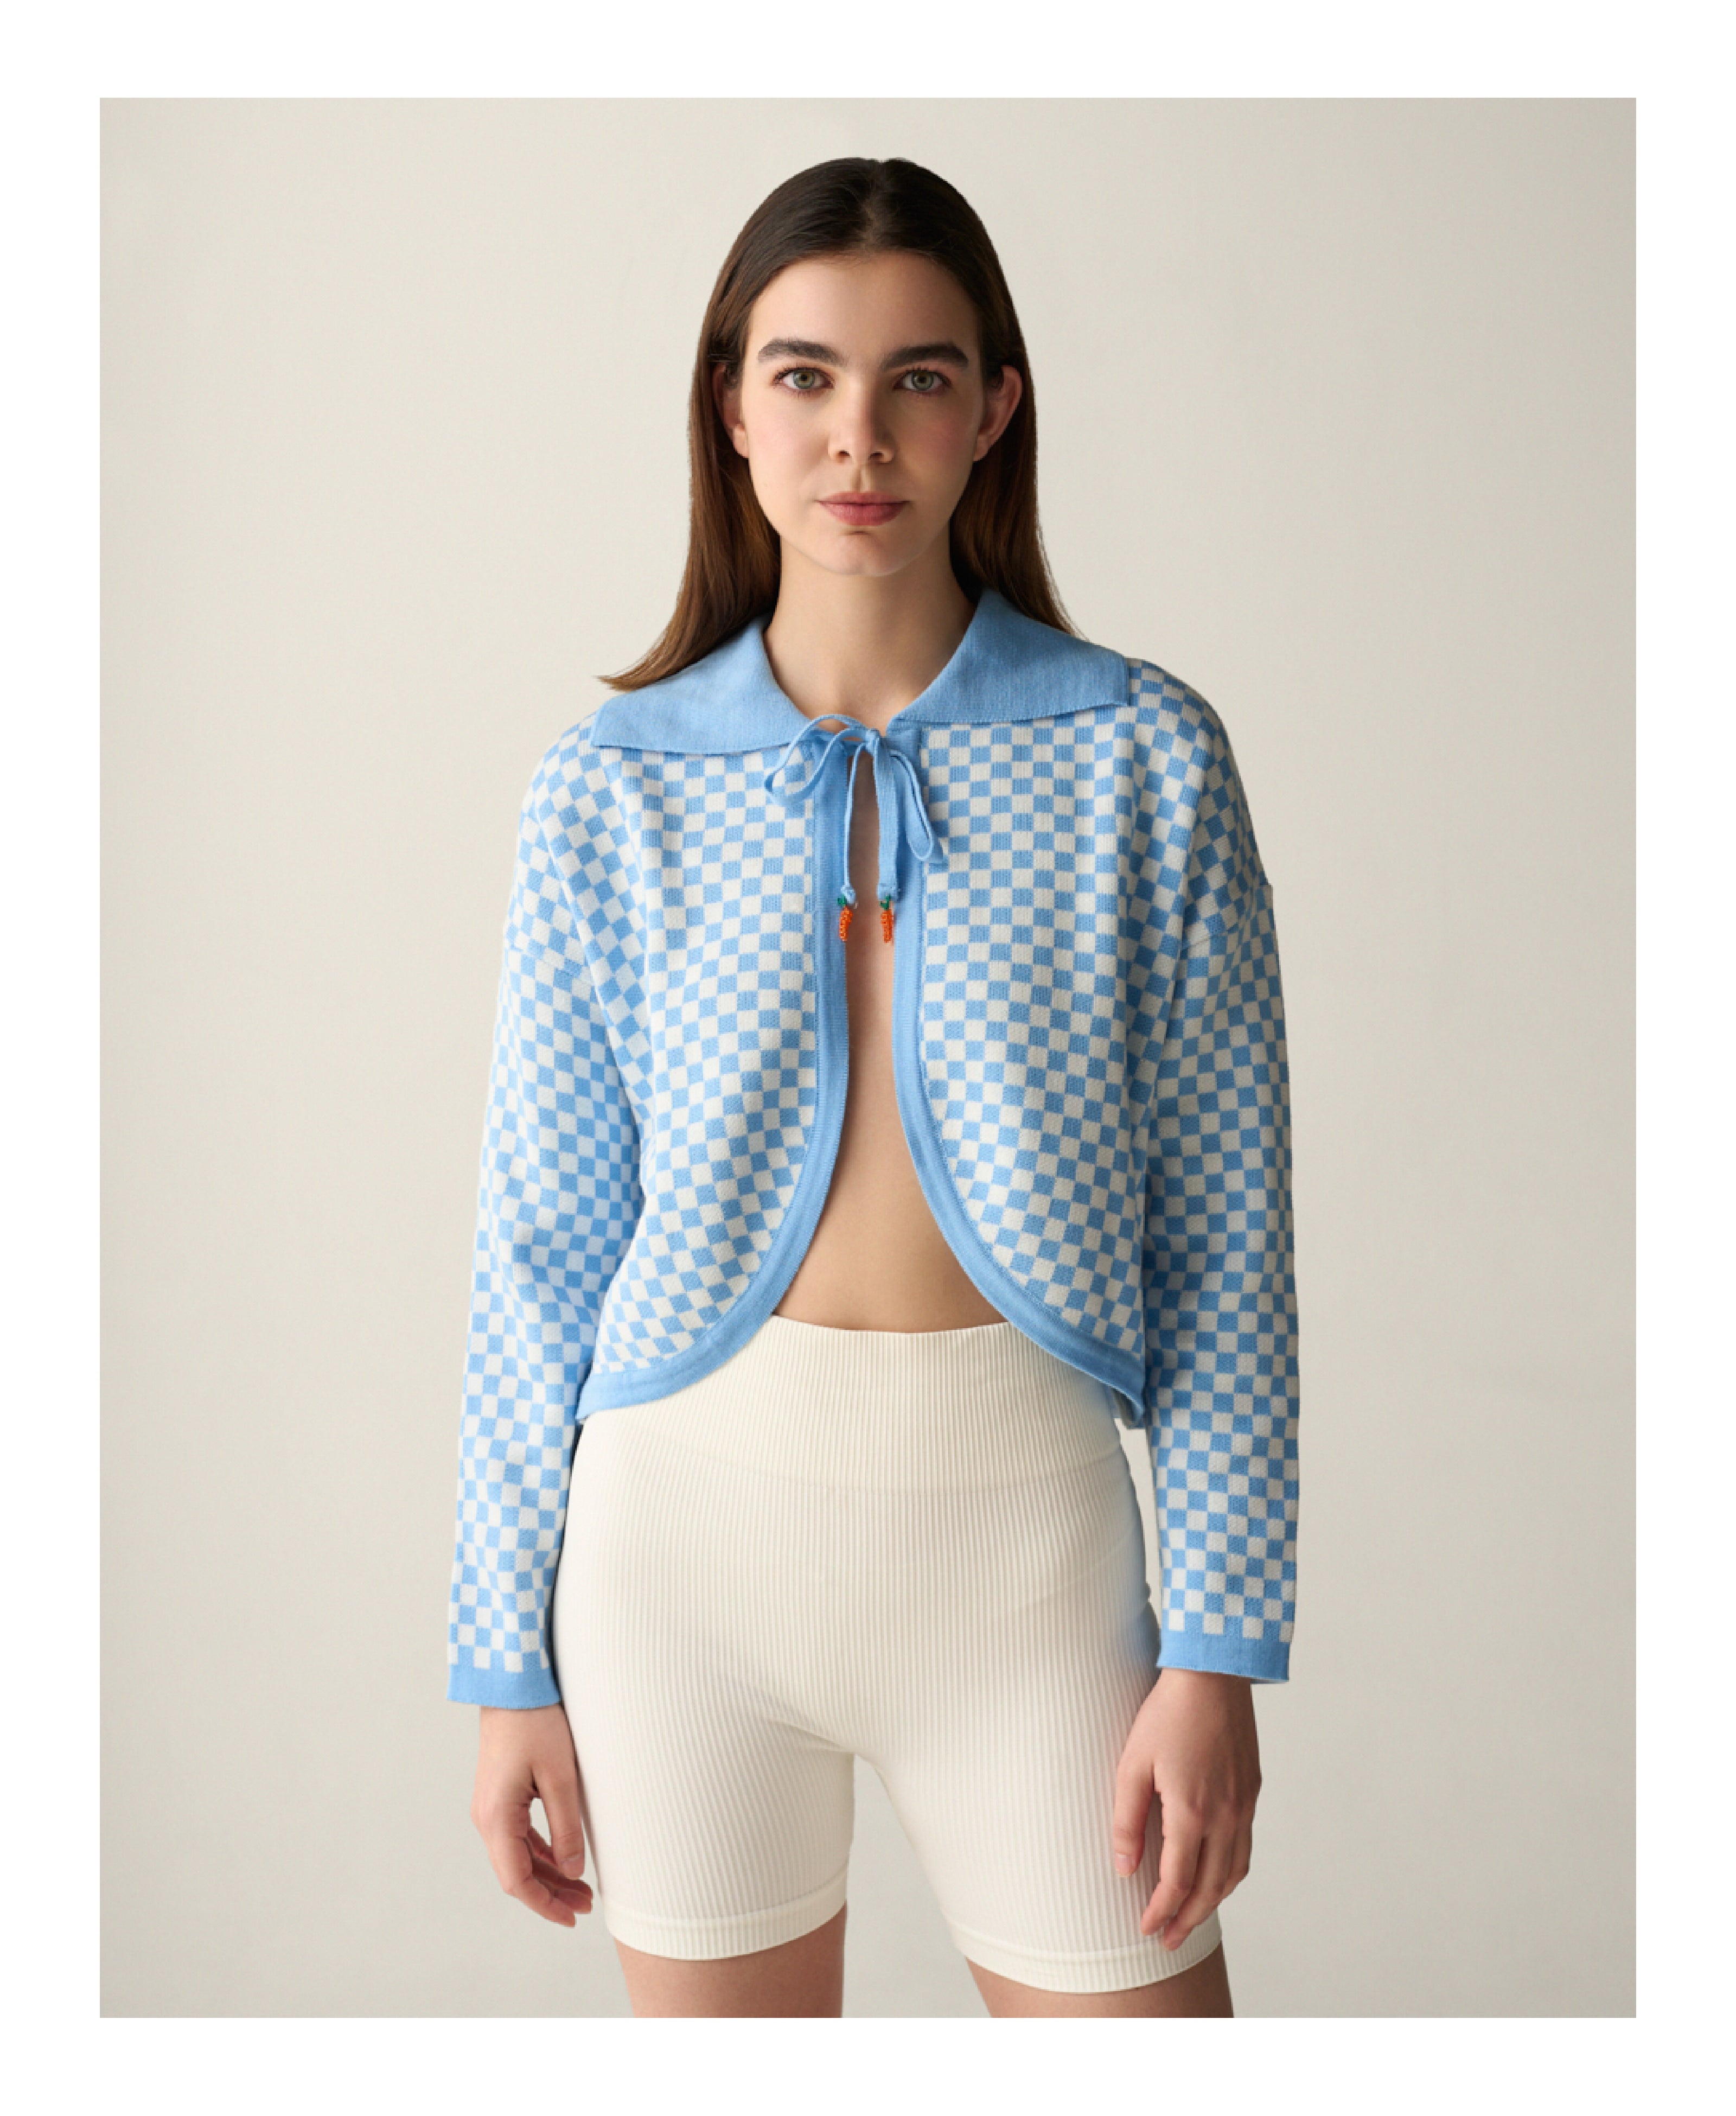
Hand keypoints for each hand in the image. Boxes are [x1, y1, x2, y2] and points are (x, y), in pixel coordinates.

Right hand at [471, 1703, 593, 1926]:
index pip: (516, 1880)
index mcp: (496, 1817)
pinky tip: (564, 1860)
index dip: (544, 1905)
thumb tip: (573, 1871)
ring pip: (518, 1856)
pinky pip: (519, 1837)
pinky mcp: (500, 1797)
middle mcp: (486, 1818)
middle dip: (551, 1894)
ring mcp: (491, 1808)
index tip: (571, 1918)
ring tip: (582, 1889)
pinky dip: (542, 1853)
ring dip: (548, 1875)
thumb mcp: (561, 1776)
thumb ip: (566, 1827)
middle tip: (587, 1905)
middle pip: (516, 1873)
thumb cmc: (536, 1723)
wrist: (513, 1685)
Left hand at [1111, 1667, 1259, 1951]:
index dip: (1160, 1911)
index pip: (1177, 1882)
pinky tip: (1216, 1875)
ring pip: (1233, 1873)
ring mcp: (1243, 1805)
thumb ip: (1127, 1820)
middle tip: (1168, 1939)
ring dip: (1211, 1902)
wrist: (1212, 1674)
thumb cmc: (1166, 1714)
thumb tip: (1124, 1867)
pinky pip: (1245, 1848)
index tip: (1145, 1928)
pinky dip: (1230, 1873)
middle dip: (1187, 1920)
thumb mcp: (1132, 1764)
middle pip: (1209, 1889)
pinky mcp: (1251, 1791)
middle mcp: (1224, 1817)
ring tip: (1190, 1916)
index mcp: (1192, 1812)